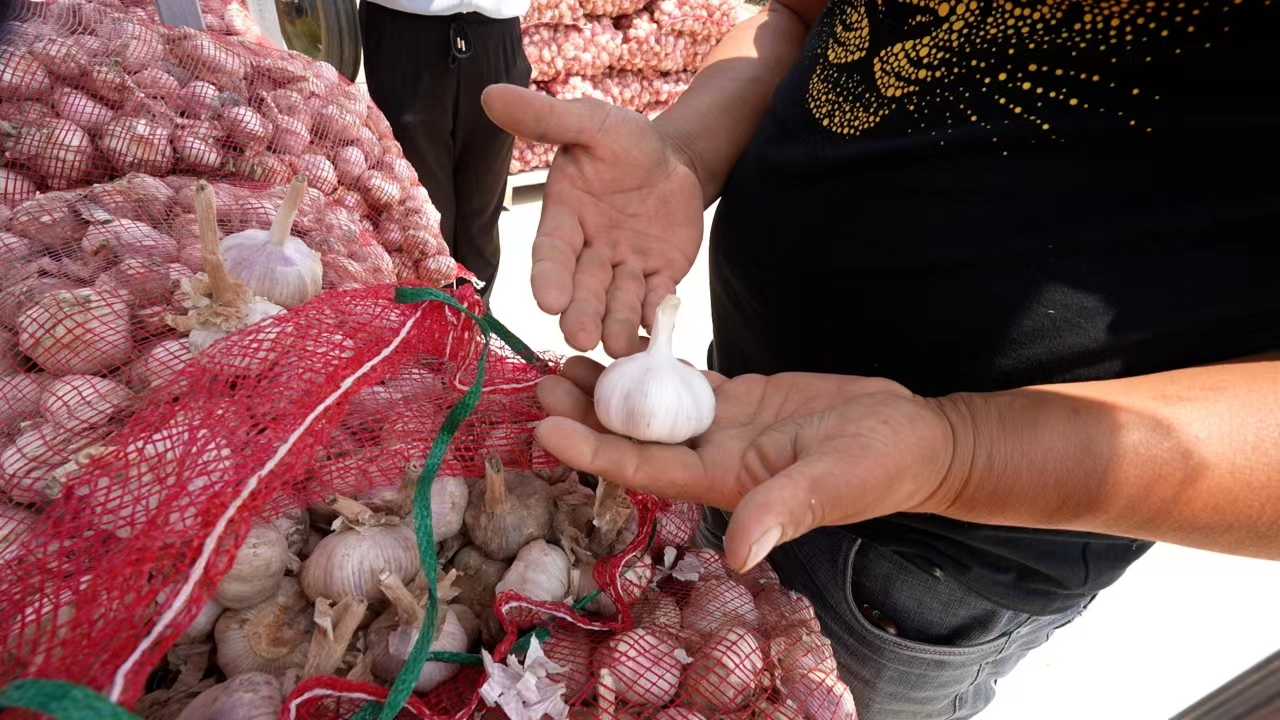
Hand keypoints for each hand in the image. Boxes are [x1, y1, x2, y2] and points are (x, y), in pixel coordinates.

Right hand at [481, 84, 704, 356]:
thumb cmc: (625, 143)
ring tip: (617, 344)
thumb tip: (490, 94)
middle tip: (579, 336)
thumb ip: (547, 119)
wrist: (675, 159)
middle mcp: (590, 252)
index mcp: (564, 220)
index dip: (549, 278)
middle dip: (581, 312)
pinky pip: (656, 299)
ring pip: (618, 302)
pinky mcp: (660, 276)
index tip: (547, 301)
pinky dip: (656, 314)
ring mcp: (625, 268)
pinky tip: (655, 328)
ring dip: (616, 324)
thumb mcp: (591, 123)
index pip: (552, 254)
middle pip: (583, 288)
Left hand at [534, 357, 962, 571]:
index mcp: (725, 483)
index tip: (545, 427)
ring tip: (565, 358)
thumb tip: (741, 553)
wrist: (911, 439)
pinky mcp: (743, 401)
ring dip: (610, 387)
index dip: (594, 451)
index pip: (645, 468)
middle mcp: (714, 458)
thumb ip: (785, 511)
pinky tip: (624, 346)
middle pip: (635, 437)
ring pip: (653, 407)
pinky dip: (655, 367)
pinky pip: (687, 382)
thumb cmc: (878, 466)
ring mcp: (726, 428)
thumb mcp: (832, 484)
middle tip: (538, 378)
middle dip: (586, 413)